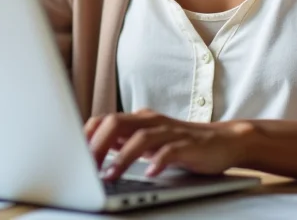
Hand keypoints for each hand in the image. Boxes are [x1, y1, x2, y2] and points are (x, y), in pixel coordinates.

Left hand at [84, 109, 250, 179]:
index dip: (87, 135)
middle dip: (98, 146)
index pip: (105, 120)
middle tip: (85, 168)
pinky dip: (158, 162)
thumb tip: (94, 147)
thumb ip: (125, 141)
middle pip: (117, 124)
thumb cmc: (182, 143)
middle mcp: (152, 122)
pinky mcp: (188, 145)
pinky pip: (170, 151)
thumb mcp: (149, 141)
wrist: (224, 141)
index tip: (72, 154)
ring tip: (110, 176)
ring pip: (140, 138)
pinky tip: (151, 173)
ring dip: (122, 158)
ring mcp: (170, 132)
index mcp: (139, 120)